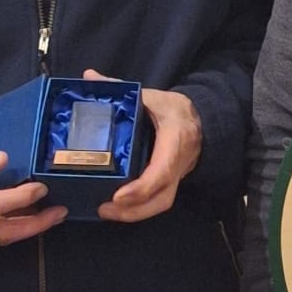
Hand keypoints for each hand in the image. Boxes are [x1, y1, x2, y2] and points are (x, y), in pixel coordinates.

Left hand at [84, 67, 203, 222]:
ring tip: (106, 212)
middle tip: (105, 208)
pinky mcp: (171, 183)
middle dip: (134, 210)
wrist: (201, 122)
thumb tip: (89, 77)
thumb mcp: (151, 96)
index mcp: (176, 140)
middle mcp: (178, 164)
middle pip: (162, 197)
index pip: (162, 170)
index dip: (142, 187)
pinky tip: (116, 208)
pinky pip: (157, 202)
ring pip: (160, 204)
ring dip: (134, 214)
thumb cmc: (175, 110)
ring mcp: (176, 177)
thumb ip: (120, 89)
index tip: (119, 196)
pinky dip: (137, 209)